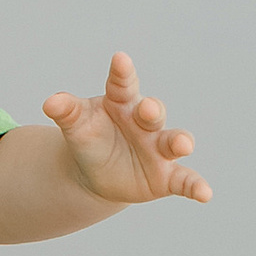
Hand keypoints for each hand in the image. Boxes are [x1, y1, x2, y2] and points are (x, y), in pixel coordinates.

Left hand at [41, 54, 209, 206]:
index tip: (119, 60)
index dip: (122, 73)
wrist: (96, 174)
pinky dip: (196, 187)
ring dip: (180, 141)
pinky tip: (205, 195)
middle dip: (152, 110)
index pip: (123, 84)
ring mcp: (158, 148)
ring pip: (173, 141)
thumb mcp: (76, 126)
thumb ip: (67, 112)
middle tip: (147, 109)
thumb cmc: (89, 139)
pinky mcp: (166, 176)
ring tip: (182, 145)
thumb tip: (50, 103)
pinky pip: (185, 180)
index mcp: (122, 102)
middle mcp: (145, 122)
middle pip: (153, 112)